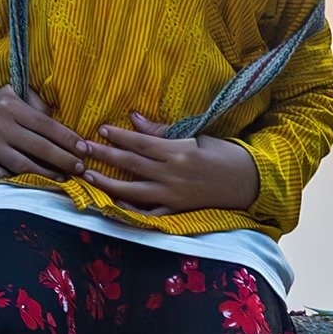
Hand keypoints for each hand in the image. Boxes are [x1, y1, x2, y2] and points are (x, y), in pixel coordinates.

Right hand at [0, 88, 85, 181]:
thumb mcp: (10, 93)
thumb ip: (35, 102)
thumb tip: (58, 118)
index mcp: (10, 106)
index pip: (46, 124)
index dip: (67, 138)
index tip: (83, 148)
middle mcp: (1, 127)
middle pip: (40, 147)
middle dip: (64, 159)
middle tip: (80, 167)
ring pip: (24, 165)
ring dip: (48, 174)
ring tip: (64, 179)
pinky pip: (5, 176)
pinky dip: (23, 182)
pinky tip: (38, 184)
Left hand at [79, 113, 260, 213]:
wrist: (250, 181)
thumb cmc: (225, 154)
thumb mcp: (196, 136)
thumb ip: (163, 131)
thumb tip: (135, 119)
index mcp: (178, 151)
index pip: (140, 142)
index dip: (118, 136)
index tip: (99, 129)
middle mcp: (172, 174)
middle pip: (131, 164)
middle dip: (104, 155)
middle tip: (82, 148)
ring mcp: (173, 195)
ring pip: (133, 190)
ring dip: (108, 183)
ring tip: (88, 175)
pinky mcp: (177, 210)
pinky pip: (150, 214)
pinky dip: (132, 212)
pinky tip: (114, 207)